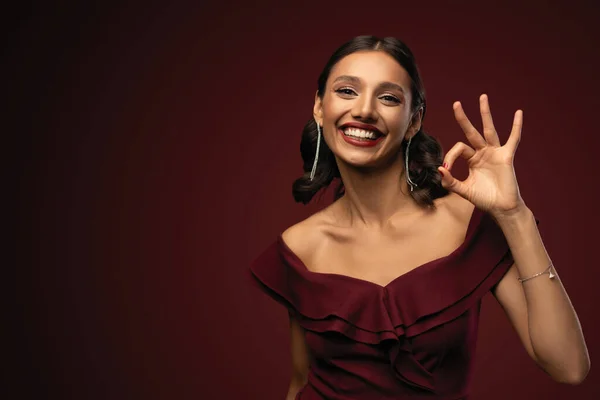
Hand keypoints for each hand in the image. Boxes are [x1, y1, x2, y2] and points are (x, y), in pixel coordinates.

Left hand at [437, 94, 525, 216]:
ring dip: (485, 113)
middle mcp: (482, 153)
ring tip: (482, 97)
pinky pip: (513, 139)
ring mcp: (495, 153)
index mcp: (472, 159)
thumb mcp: (463, 190)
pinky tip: (518, 113)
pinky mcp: (506, 156)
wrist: (501, 208)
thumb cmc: (484, 199)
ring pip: (489, 130)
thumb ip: (451, 181)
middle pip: (471, 132)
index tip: (447, 169)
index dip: (450, 157)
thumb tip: (439, 169)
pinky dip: (516, 127)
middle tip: (456, 104)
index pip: (458, 149)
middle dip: (463, 118)